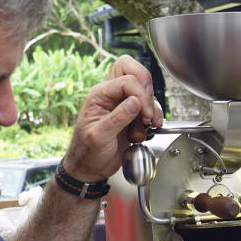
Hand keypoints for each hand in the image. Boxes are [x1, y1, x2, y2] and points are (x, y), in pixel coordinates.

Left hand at [62, 55, 163, 180]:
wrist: (89, 169)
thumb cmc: (87, 153)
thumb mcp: (99, 137)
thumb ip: (117, 118)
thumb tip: (135, 102)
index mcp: (99, 95)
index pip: (126, 80)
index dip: (139, 94)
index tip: (145, 114)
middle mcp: (111, 96)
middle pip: (133, 71)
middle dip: (146, 88)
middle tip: (148, 109)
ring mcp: (122, 105)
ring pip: (145, 91)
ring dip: (151, 109)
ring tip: (146, 126)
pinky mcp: (132, 116)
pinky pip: (149, 107)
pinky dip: (153, 118)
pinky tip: (148, 130)